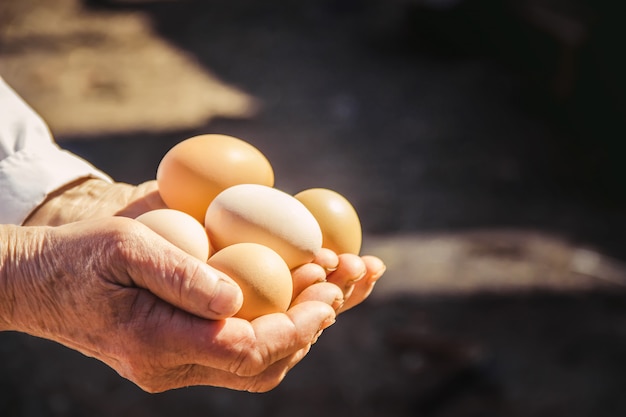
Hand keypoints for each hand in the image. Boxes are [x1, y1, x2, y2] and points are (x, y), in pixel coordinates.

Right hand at [0, 217, 338, 391]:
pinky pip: (236, 353)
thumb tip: (238, 296)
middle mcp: (169, 367)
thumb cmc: (79, 256)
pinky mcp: (176, 356)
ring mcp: (173, 367)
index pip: (243, 349)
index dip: (293, 325)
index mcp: (156, 342)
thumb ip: (179, 273)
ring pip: (253, 366)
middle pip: (259, 365)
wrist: (38, 284)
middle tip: (340, 287)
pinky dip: (272, 327)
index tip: (328, 294)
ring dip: (297, 331)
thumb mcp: (125, 244)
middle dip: (308, 328)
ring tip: (329, 290)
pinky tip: (291, 296)